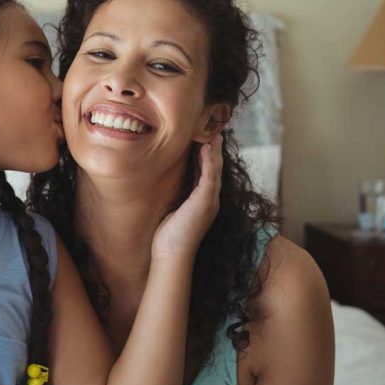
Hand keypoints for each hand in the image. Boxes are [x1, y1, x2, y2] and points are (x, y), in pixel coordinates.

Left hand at [151, 134, 223, 261]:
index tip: (204, 139)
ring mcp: (210, 200)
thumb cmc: (169, 236)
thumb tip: (169, 185)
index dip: (206, 156)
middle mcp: (211, 199)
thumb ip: (176, 197)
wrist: (172, 254)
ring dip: (215, 150)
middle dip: (215, 149)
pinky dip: (209, 161)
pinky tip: (207, 148)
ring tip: (214, 133)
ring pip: (215, 169)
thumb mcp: (173, 210)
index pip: (207, 173)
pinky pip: (209, 177)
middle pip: (215, 168)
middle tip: (214, 130)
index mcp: (203, 200)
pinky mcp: (205, 202)